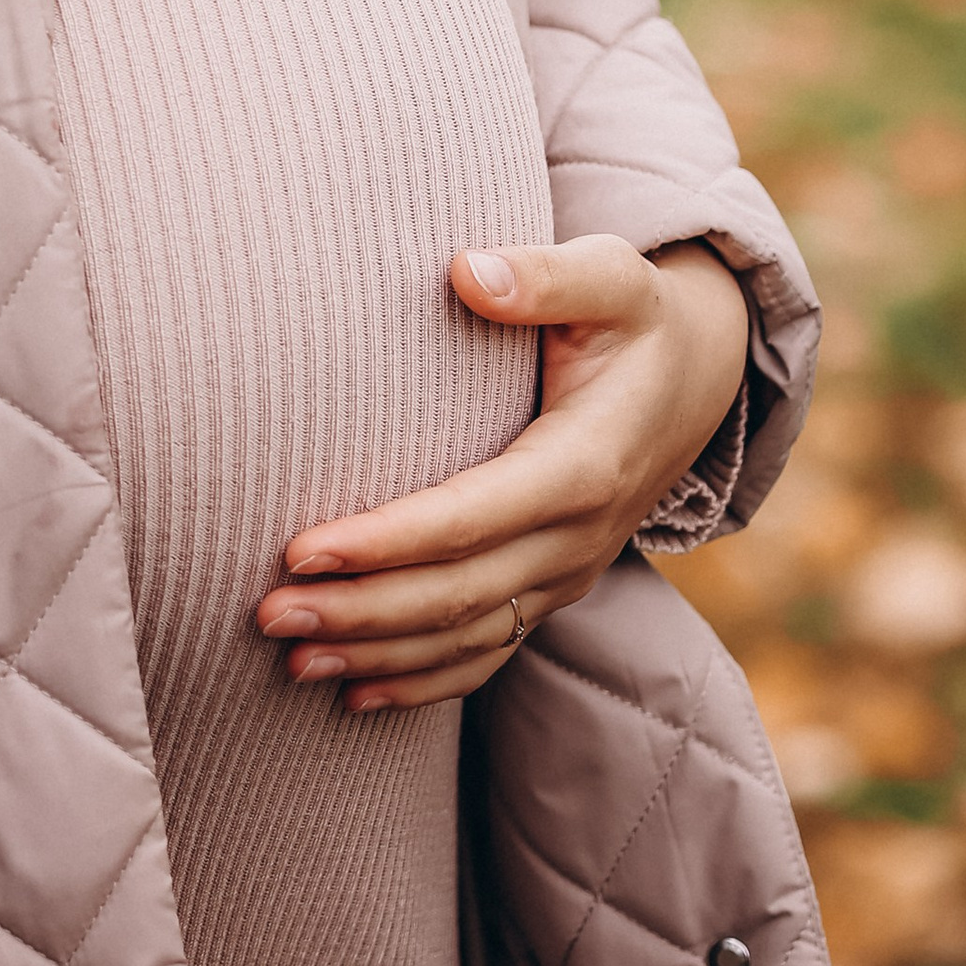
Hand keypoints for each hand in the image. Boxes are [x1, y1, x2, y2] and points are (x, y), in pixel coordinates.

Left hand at [255, 236, 751, 707]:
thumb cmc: (634, 315)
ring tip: (289, 660)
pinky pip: (490, 651)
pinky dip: (425, 682)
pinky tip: (357, 695)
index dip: (384, 542)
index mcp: (583, 465)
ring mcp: (568, 572)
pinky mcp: (554, 587)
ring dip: (378, 655)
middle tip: (267, 614)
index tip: (301, 549)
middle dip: (359, 612)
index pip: (468, 518)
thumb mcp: (611, 277)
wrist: (697, 376)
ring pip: (467, 636)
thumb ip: (543, 276)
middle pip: (457, 594)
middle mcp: (578, 536)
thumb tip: (467, 270)